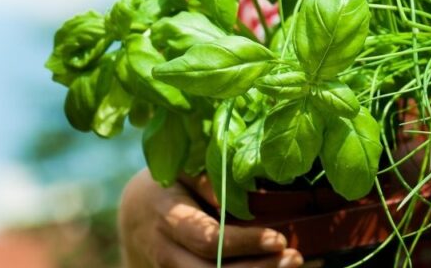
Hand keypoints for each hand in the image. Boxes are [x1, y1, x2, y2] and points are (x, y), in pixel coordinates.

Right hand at [118, 168, 303, 267]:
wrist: (136, 214)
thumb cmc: (171, 185)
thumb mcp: (186, 172)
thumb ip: (210, 181)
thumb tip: (243, 196)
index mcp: (168, 216)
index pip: (207, 239)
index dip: (244, 243)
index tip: (278, 239)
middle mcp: (166, 250)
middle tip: (294, 257)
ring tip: (291, 263)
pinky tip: (272, 267)